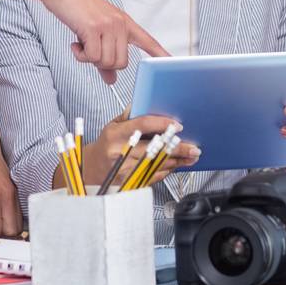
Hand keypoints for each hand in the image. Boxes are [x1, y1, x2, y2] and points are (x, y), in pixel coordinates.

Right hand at [41, 0, 167, 82]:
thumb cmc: (77, 8)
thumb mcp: (95, 31)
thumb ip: (105, 57)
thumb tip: (111, 80)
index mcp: (124, 22)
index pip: (147, 40)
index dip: (160, 53)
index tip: (172, 62)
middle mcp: (120, 23)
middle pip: (121, 63)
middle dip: (103, 63)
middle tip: (89, 50)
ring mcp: (108, 25)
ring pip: (106, 62)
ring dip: (90, 59)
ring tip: (81, 43)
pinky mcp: (93, 28)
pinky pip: (91, 57)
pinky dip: (81, 56)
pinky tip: (75, 44)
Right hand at [81, 111, 199, 189]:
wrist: (92, 170)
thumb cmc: (105, 146)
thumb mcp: (112, 125)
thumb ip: (130, 115)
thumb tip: (145, 103)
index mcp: (116, 134)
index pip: (143, 125)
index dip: (162, 124)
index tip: (177, 126)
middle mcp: (121, 152)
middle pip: (154, 148)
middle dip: (176, 148)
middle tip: (193, 147)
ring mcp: (126, 169)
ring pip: (157, 164)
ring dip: (177, 161)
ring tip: (191, 156)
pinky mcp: (131, 182)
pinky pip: (154, 176)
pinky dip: (168, 170)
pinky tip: (177, 165)